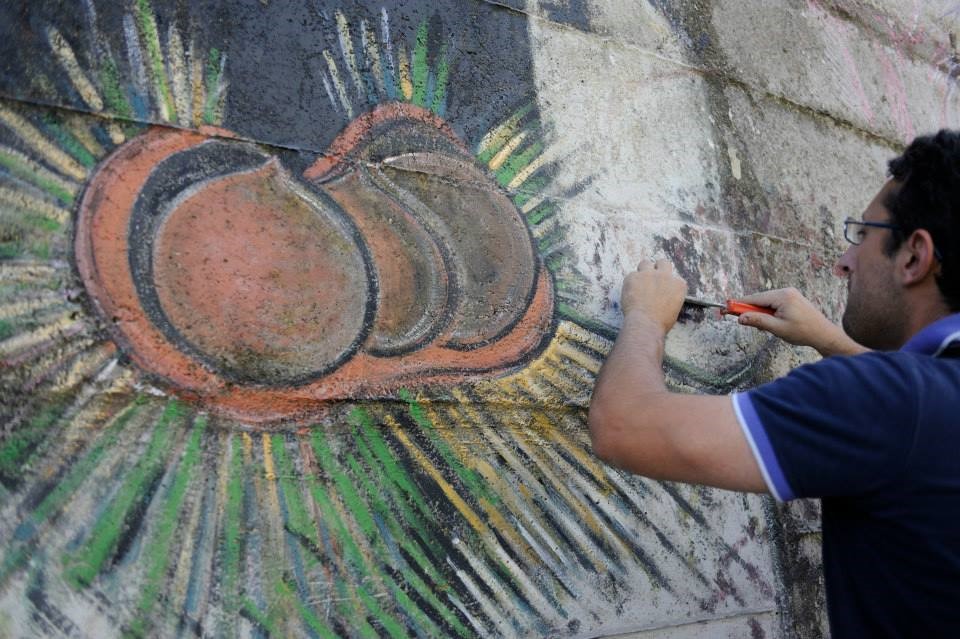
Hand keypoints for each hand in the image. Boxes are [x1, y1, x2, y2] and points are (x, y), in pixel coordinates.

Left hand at [621, 260, 687, 333]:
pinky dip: (630, 283)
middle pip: (663, 263)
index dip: (667, 284)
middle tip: (651, 279)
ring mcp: (649, 274)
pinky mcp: (633, 276)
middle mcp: (665, 276)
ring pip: (645, 263)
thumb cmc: (660, 323)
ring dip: (642, 271)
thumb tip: (663, 297)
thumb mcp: (674, 309)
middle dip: (658, 268)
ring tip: (638, 284)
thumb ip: (670, 297)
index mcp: (678, 285)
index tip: (661, 291)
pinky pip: (631, 275)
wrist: (646, 323)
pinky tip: (629, 294)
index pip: (674, 278)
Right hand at [736, 288, 866, 356]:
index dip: (739, 304)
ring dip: (761, 313)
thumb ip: (758, 321)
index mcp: (782, 296)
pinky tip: (772, 323)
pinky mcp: (792, 298)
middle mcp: (786, 291)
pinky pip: (774, 303)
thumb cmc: (803, 332)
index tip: (726, 308)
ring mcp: (790, 294)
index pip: (755, 298)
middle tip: (741, 321)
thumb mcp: (777, 328)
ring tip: (766, 328)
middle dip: (751, 311)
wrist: (824, 334)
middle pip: (760, 299)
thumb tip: (741, 318)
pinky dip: (769, 312)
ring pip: (766, 302)